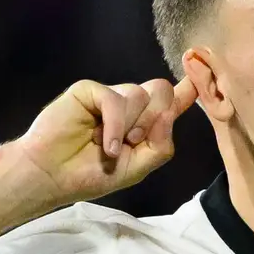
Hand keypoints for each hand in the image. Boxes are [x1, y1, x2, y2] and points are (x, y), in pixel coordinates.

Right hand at [15, 76, 186, 204]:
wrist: (52, 176)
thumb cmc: (89, 174)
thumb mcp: (136, 169)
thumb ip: (160, 146)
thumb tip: (169, 116)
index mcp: (143, 123)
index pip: (171, 101)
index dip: (188, 89)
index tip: (201, 77)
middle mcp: (129, 105)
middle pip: (162, 91)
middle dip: (155, 120)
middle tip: (135, 142)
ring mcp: (109, 96)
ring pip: (141, 96)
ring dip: (131, 127)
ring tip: (110, 147)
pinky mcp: (90, 91)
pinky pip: (116, 99)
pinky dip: (115, 125)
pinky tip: (104, 143)